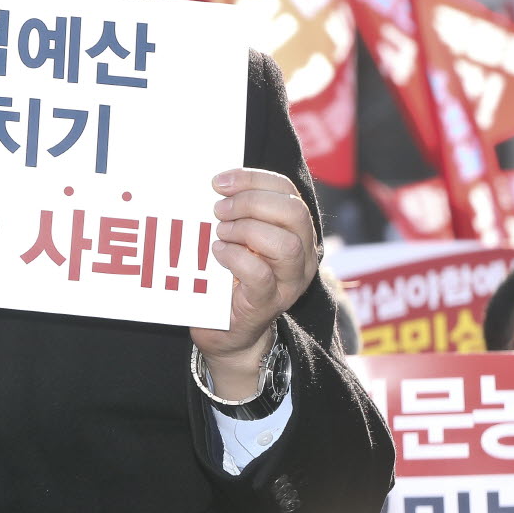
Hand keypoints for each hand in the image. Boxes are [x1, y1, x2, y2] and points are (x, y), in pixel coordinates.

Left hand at [190, 167, 316, 398]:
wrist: (226, 333)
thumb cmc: (226, 278)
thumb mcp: (235, 238)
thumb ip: (233, 212)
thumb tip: (211, 184)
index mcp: (294, 230)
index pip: (287, 190)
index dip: (253, 179)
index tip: (219, 182)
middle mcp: (301, 255)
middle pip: (294, 212)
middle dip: (251, 203)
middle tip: (218, 210)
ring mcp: (288, 282)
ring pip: (286, 245)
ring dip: (246, 231)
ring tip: (220, 234)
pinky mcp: (268, 304)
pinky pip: (260, 275)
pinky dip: (236, 259)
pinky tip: (218, 254)